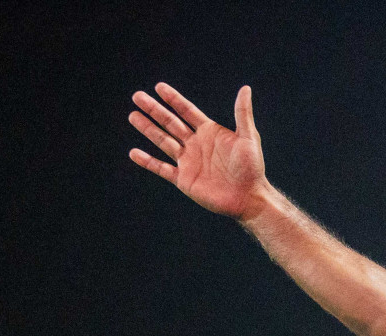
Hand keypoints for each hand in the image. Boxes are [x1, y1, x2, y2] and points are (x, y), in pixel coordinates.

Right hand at [128, 83, 268, 220]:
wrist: (249, 197)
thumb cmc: (252, 168)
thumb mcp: (248, 138)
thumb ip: (242, 113)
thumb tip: (245, 88)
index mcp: (209, 132)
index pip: (187, 111)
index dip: (173, 99)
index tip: (158, 87)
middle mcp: (196, 144)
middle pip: (170, 123)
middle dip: (154, 110)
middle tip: (137, 96)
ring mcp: (188, 161)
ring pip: (163, 141)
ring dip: (148, 129)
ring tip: (133, 116)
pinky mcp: (183, 179)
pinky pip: (161, 168)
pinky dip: (148, 161)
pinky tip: (134, 153)